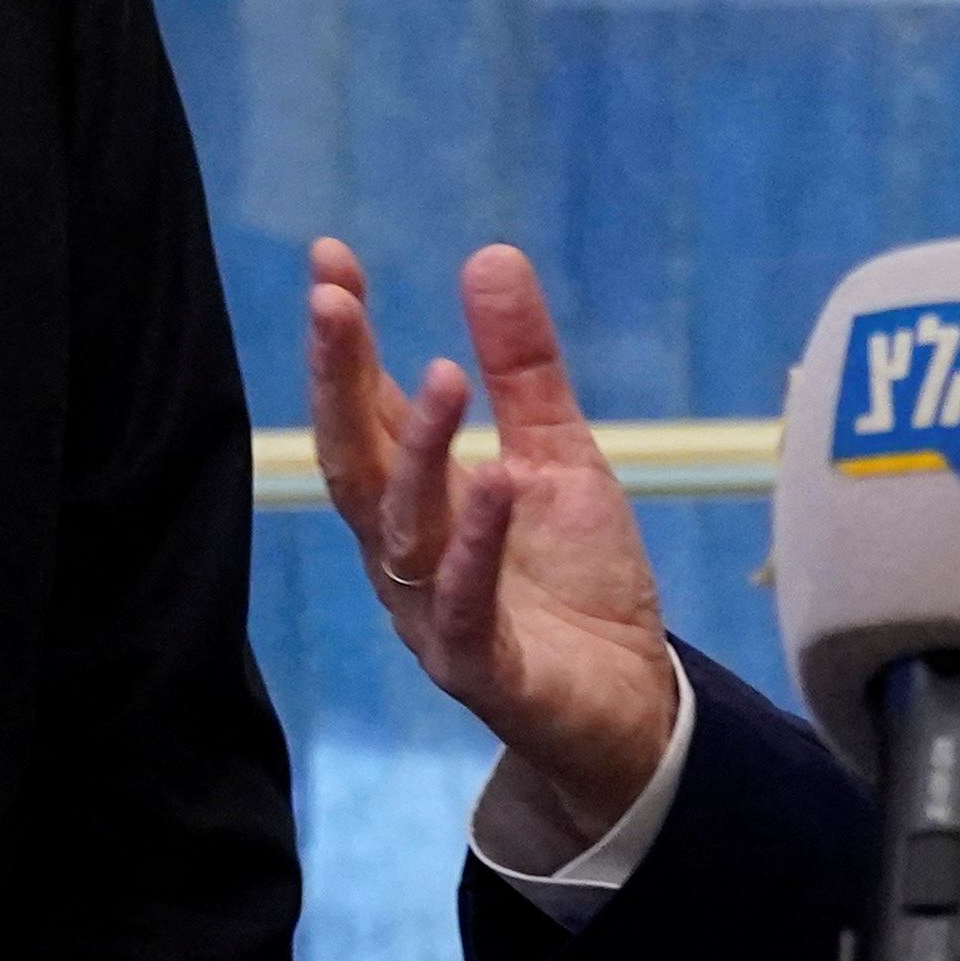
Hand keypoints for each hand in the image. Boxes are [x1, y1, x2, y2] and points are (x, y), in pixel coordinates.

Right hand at [303, 238, 681, 852]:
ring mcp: (434, 613)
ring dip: (418, 452)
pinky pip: (464, 607)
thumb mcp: (560, 456)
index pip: (365, 409)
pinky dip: (475, 548)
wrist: (630, 706)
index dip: (344, 340)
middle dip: (337, 380)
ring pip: (403, 529)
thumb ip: (523, 368)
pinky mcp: (482, 668)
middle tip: (332, 301)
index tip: (329, 259)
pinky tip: (496, 487)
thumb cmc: (577, 583)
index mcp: (419, 499)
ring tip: (443, 374)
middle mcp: (404, 553)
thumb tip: (490, 254)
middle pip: (353, 460)